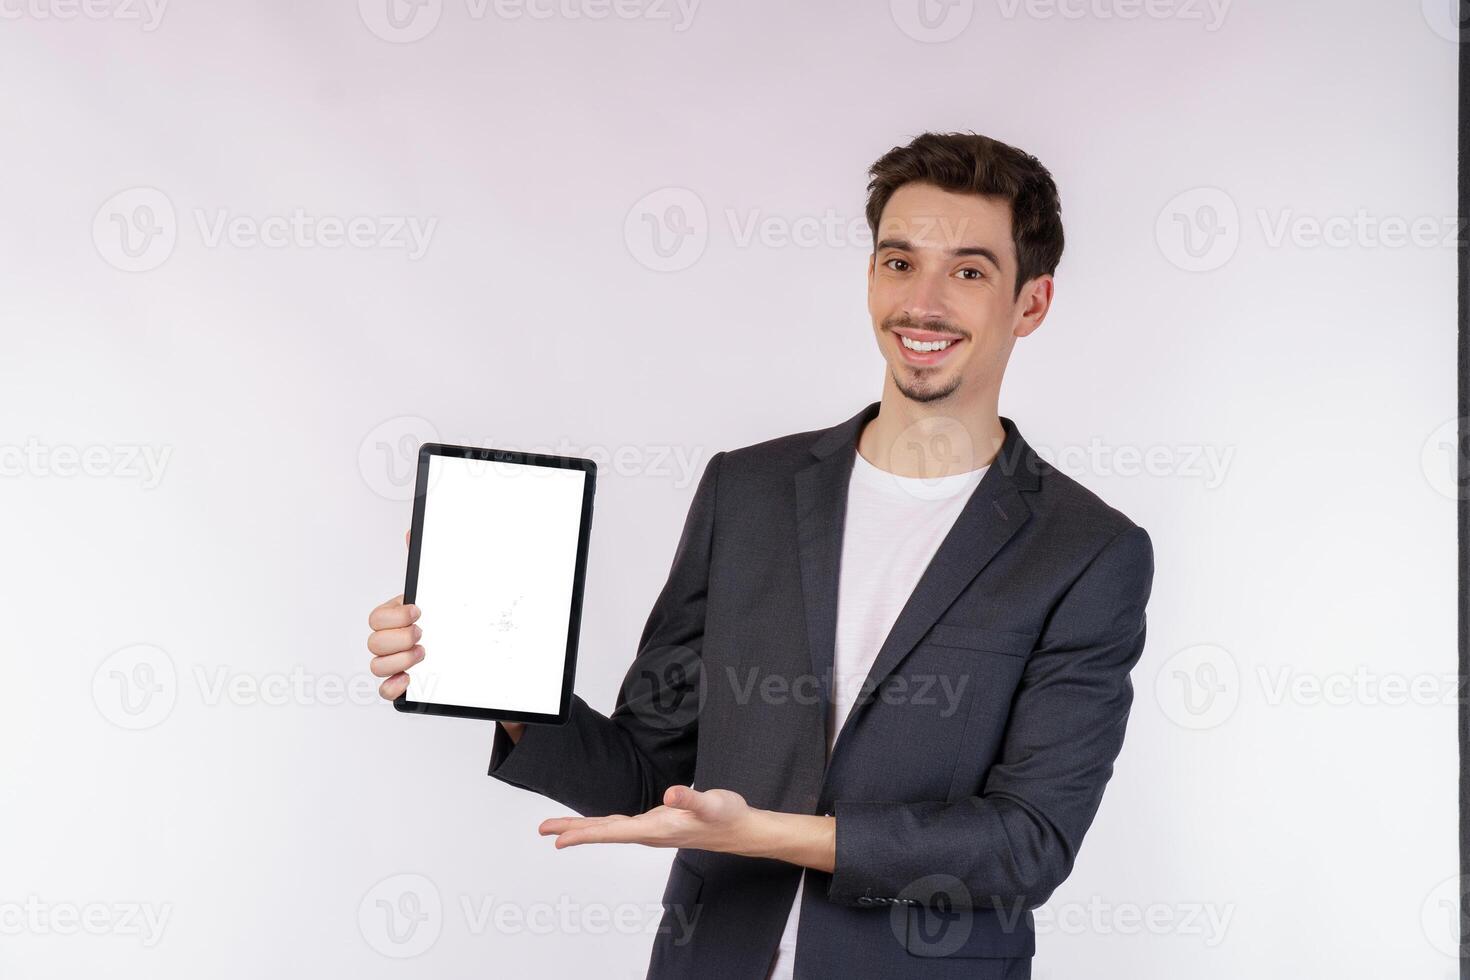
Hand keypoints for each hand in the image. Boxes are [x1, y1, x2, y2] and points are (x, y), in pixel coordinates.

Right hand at [366, 531, 524, 743]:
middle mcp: (392, 640)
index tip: (419, 612)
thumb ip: (426, 563)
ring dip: (400, 661)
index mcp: (396, 616)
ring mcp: (395, 662)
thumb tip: (411, 532)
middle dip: (398, 638)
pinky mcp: (404, 683)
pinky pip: (384, 690)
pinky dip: (393, 687)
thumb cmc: (452, 615)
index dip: (394, 616)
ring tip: (424, 654)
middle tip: (423, 634)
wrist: (476, 642)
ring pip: (376, 665)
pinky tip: (410, 680)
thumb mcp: (441, 587)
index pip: (376, 617)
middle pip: (373, 642)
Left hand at [539, 785, 758, 853]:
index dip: (584, 835)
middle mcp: (650, 832)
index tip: (558, 840)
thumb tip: (671, 795)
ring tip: (559, 829)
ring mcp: (653, 830)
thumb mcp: (712, 804)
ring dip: (585, 828)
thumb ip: (692, 800)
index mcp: (657, 829)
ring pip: (611, 829)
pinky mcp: (658, 823)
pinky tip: (598, 823)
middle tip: (543, 830)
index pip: (612, 832)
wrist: (742, 830)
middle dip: (573, 831)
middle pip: (604, 832)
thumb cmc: (727, 817)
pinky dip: (604, 824)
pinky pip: (622, 825)